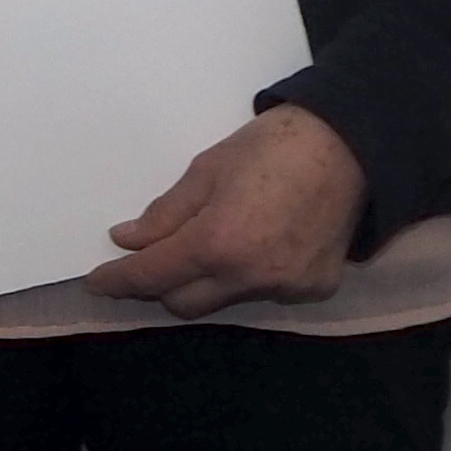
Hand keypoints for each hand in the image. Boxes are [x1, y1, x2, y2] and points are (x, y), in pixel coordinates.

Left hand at [85, 103, 366, 317]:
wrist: (353, 147)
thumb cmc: (271, 148)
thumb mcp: (205, 171)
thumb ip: (165, 214)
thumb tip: (128, 241)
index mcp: (217, 243)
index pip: (152, 276)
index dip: (119, 281)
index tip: (97, 282)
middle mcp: (251, 277)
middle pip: (184, 303)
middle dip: (158, 286)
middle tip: (146, 261)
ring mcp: (286, 288)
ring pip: (223, 301)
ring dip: (204, 281)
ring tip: (207, 244)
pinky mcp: (315, 289)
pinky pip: (263, 294)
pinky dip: (246, 278)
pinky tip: (253, 246)